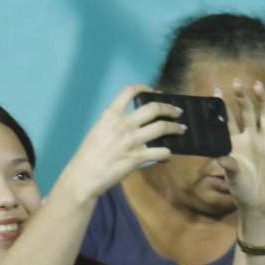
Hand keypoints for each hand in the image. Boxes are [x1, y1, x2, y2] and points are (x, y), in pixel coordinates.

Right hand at [58, 85, 181, 202]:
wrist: (83, 176)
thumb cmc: (88, 156)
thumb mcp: (97, 131)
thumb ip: (114, 124)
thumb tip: (134, 122)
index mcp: (110, 115)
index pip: (129, 92)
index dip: (144, 88)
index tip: (153, 91)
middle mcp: (123, 125)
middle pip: (153, 108)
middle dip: (168, 108)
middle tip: (177, 111)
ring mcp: (131, 141)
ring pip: (161, 128)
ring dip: (175, 127)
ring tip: (181, 128)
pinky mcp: (136, 158)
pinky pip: (160, 152)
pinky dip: (167, 153)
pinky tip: (167, 154)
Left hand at [218, 80, 264, 240]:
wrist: (260, 205)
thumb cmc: (242, 193)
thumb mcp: (234, 178)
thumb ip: (229, 166)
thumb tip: (223, 158)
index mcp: (234, 145)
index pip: (226, 122)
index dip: (221, 107)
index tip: (214, 90)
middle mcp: (249, 141)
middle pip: (246, 114)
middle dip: (241, 99)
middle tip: (237, 82)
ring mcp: (264, 144)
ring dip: (262, 102)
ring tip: (258, 86)